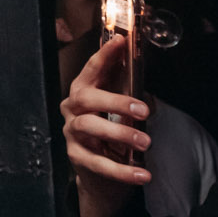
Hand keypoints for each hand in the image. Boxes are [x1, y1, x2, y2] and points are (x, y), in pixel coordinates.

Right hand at [60, 35, 153, 216]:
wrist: (99, 175)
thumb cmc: (111, 134)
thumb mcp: (120, 111)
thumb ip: (129, 94)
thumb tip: (145, 80)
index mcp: (83, 92)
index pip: (92, 70)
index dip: (104, 55)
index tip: (120, 41)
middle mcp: (73, 110)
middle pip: (86, 99)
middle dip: (115, 101)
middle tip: (143, 111)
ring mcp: (72, 134)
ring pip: (89, 127)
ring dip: (119, 133)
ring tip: (145, 143)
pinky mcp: (77, 158)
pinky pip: (99, 164)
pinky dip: (123, 171)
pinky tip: (143, 174)